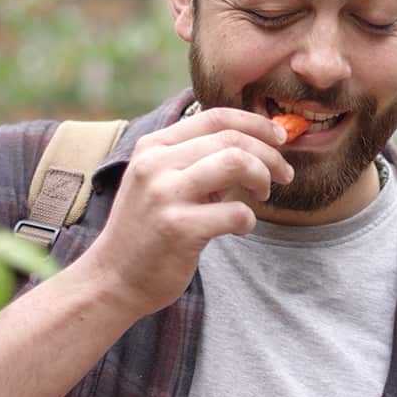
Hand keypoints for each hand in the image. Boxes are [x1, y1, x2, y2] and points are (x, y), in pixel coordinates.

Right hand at [86, 107, 293, 316]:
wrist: (113, 279)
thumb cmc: (147, 229)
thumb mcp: (160, 181)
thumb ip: (196, 160)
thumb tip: (252, 144)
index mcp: (154, 146)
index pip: (216, 117)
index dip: (255, 123)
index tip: (279, 138)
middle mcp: (156, 164)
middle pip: (232, 139)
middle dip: (269, 154)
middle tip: (283, 174)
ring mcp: (166, 195)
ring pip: (236, 163)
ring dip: (263, 177)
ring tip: (263, 195)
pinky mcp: (179, 228)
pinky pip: (236, 212)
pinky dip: (248, 219)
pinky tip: (239, 227)